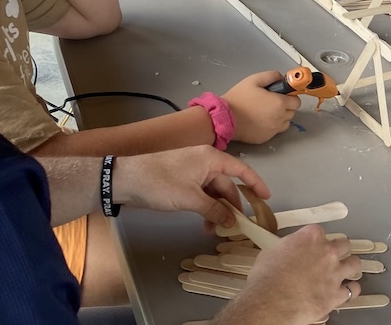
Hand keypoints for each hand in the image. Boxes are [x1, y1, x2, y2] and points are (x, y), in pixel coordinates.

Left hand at [112, 146, 269, 227]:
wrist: (124, 179)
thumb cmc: (160, 183)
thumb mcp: (190, 199)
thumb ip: (214, 210)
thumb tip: (231, 221)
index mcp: (211, 159)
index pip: (241, 170)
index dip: (256, 184)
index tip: (266, 199)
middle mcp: (205, 162)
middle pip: (227, 184)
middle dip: (231, 206)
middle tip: (235, 227)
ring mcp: (192, 172)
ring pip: (213, 192)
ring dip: (216, 210)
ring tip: (214, 231)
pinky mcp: (181, 181)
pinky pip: (201, 194)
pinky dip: (205, 208)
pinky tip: (203, 223)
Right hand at [215, 225, 361, 324]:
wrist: (269, 302)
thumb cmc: (265, 277)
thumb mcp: (271, 251)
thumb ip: (286, 247)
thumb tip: (286, 251)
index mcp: (311, 237)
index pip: (320, 231)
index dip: (316, 240)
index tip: (313, 246)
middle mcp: (327, 251)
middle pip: (343, 244)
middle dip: (338, 250)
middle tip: (331, 257)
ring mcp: (334, 273)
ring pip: (354, 264)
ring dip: (349, 267)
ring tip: (346, 271)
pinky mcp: (336, 294)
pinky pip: (352, 290)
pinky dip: (351, 290)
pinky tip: (348, 291)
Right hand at [222, 71, 302, 144]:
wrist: (224, 118)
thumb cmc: (239, 98)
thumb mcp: (254, 80)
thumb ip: (271, 76)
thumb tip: (281, 78)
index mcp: (279, 103)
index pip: (297, 102)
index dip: (290, 97)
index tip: (281, 95)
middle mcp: (280, 118)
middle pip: (292, 112)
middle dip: (285, 106)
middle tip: (270, 102)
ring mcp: (273, 130)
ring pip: (285, 123)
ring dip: (280, 117)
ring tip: (265, 112)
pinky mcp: (266, 139)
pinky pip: (274, 131)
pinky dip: (271, 126)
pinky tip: (259, 121)